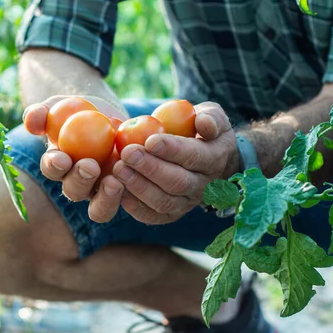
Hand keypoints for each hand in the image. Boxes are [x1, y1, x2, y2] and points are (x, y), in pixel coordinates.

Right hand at [23, 95, 127, 222]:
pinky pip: (129, 198)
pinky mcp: (126, 190)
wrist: (107, 114)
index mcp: (58, 165)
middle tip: (91, 166)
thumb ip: (41, 113)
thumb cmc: (76, 110)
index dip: (54, 166)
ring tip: (115, 182)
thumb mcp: (59, 105)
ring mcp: (102, 190)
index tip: (62, 157)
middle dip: (80, 181)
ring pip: (100, 208)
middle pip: (74, 192)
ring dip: (106, 198)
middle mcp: (78, 183)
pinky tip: (139, 175)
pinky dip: (133, 190)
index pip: (52, 170)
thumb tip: (31, 120)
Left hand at [113, 102, 238, 224]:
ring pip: (164, 202)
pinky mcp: (171, 214)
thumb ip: (211, 117)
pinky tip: (118, 190)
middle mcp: (203, 186)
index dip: (173, 150)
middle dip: (151, 168)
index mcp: (214, 159)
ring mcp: (187, 203)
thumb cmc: (201, 130)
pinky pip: (153, 216)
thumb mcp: (212, 116)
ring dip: (139, 187)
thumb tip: (204, 123)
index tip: (150, 140)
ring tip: (118, 169)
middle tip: (128, 153)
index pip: (195, 156)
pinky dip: (135, 207)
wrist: (206, 157)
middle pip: (177, 182)